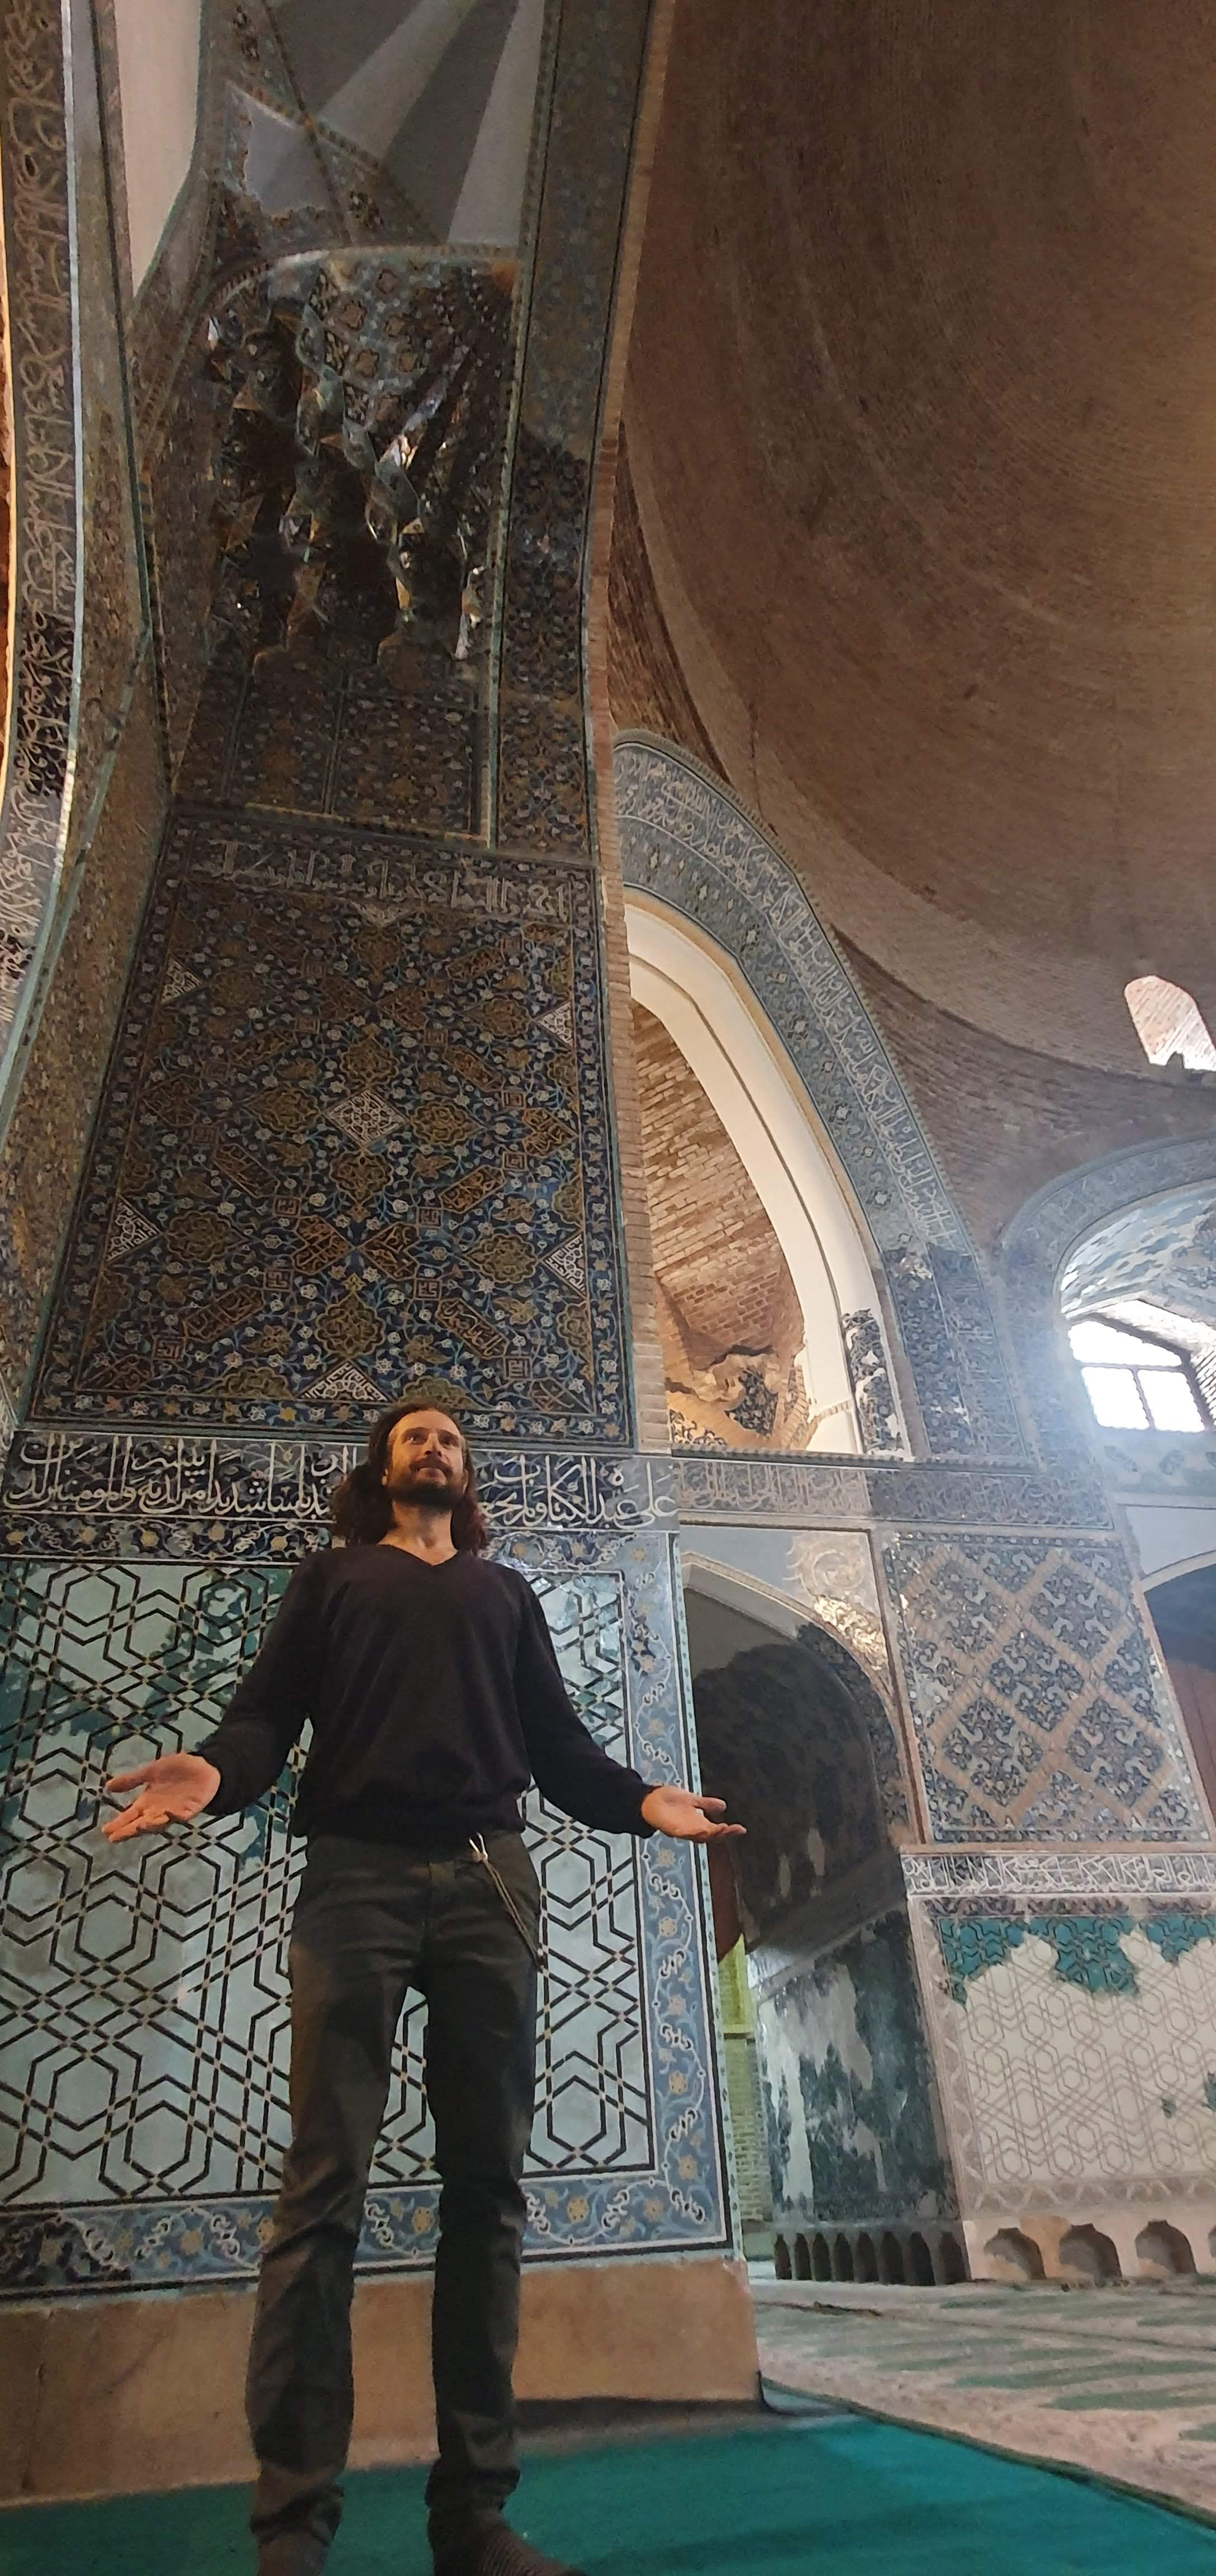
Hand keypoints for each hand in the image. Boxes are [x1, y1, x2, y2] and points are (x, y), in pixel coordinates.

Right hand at [102, 1752, 220, 1842]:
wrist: (204, 1767)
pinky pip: (179, 1817)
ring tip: (138, 1825)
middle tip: (114, 1837)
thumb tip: (107, 1786)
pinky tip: (165, 1815)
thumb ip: (132, 1780)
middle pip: (140, 1823)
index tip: (105, 1831)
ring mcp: (173, 1812)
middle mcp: (158, 1810)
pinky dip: (172, 1817)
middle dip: (129, 1830)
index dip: (119, 1823)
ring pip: (159, 1823)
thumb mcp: (151, 1771)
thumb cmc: (177, 1770)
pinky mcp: (188, 1811)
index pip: (130, 1815)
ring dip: (149, 1825)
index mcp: (148, 1801)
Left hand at [639, 1785, 744, 1842]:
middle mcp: (691, 1830)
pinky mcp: (670, 1828)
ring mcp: (681, 1831)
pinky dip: (693, 1832)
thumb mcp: (692, 1800)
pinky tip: (702, 1829)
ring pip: (699, 1836)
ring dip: (711, 1834)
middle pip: (711, 1836)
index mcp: (698, 1824)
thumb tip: (724, 1806)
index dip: (730, 1831)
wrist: (649, 1800)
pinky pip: (683, 1833)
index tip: (742, 1829)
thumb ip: (706, 1804)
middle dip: (723, 1834)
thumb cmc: (669, 1801)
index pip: (717, 1830)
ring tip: (723, 1829)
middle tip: (735, 1830)